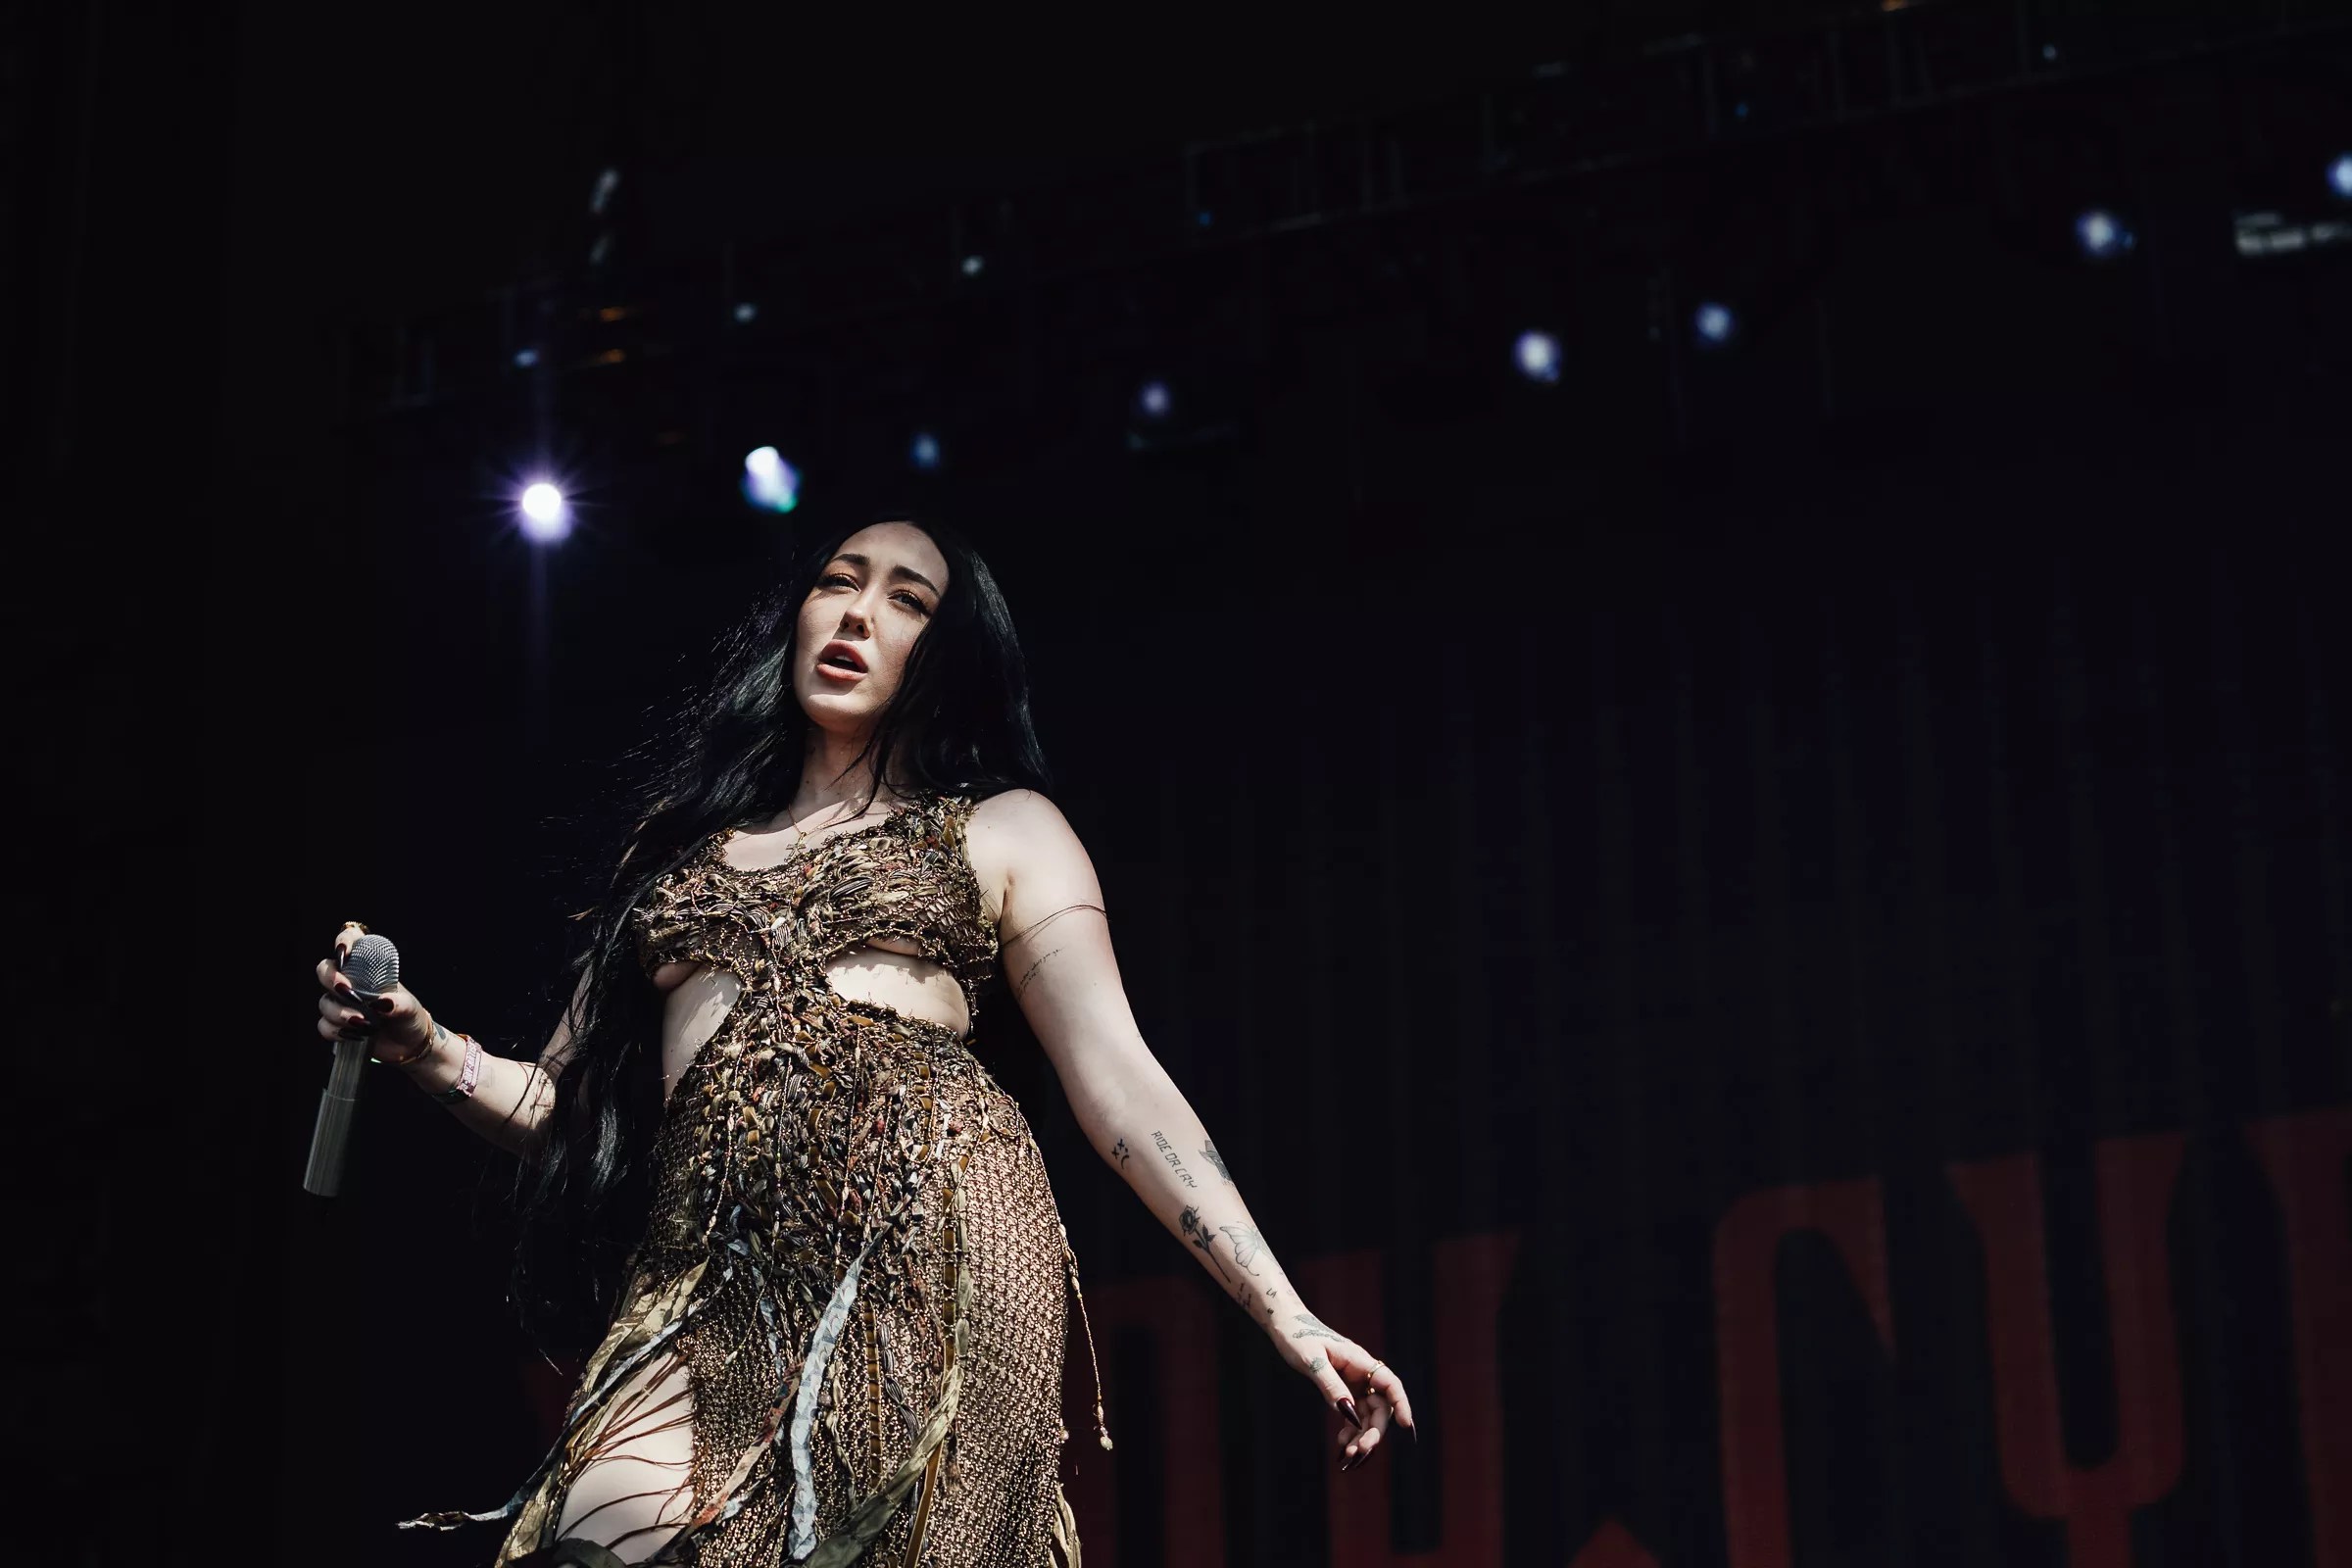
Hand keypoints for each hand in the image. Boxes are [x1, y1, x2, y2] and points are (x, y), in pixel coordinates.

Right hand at [314, 924, 433, 1063]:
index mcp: (369, 968)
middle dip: (331, 978)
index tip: (345, 952)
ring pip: (325, 1002)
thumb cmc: (410, 1017)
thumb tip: (381, 1003)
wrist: (409, 1045)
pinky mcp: (338, 1025)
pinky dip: (337, 1031)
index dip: (344, 941)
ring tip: (364, 1023)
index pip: (351, 942)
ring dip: (339, 1012)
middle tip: (347, 990)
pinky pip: (324, 1025)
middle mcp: (351, 982)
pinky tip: (356, 1035)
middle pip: (325, 969)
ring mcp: (342, 1003)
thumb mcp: (410, 1007)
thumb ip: (398, 1004)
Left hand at [1273, 1307, 1415, 1472]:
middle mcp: (1361, 1373)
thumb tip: (1349, 1413)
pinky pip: (1354, 1415)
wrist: (1285, 1326)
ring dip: (1361, 1437)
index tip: (1405, 1426)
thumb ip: (1331, 1386)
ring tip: (1348, 1456)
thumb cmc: (1298, 1337)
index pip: (1390, 1384)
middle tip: (1358, 1452)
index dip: (1401, 1404)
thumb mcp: (1312, 1361)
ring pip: (1367, 1415)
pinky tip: (1342, 1445)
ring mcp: (1354, 1383)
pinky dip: (1350, 1432)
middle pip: (1379, 1407)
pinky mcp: (1343, 1390)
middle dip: (1373, 1432)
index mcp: (1359, 1361)